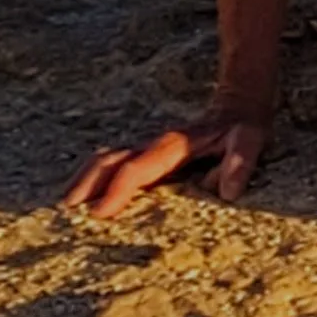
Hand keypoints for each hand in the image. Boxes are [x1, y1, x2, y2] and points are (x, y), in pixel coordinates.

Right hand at [61, 107, 273, 219]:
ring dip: (84, 179)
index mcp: (174, 146)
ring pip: (105, 160)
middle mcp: (153, 145)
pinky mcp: (144, 153)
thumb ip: (240, 162)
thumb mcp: (250, 141)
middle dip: (87, 183)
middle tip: (67, 211)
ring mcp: (146, 147)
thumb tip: (227, 191)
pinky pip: (112, 163)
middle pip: (110, 161)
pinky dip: (93, 176)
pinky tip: (82, 195)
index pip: (139, 169)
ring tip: (66, 206)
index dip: (119, 190)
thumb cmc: (242, 128)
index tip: (101, 213)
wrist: (236, 103)